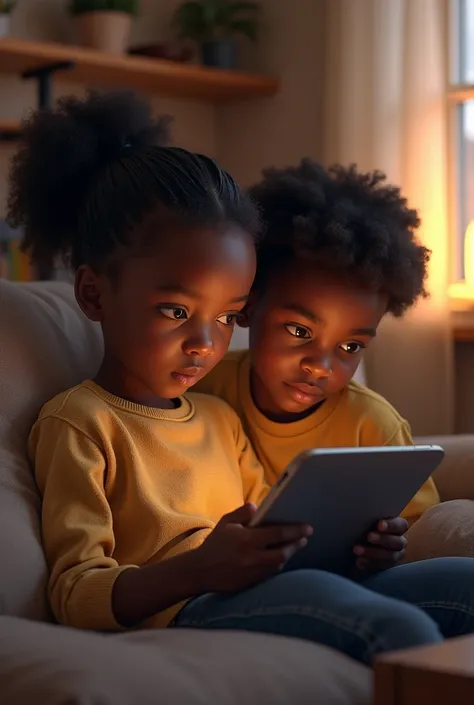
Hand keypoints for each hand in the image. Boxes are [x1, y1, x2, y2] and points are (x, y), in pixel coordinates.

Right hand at [196, 503, 311, 592]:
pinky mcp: (251, 583)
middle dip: (295, 545)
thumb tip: (258, 507)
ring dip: (288, 555)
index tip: (308, 528)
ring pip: (278, 565)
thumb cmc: (214, 544)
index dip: (294, 530)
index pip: (277, 534)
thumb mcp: (226, 522)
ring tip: (294, 546)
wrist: (199, 571)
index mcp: (246, 539)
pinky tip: (280, 558)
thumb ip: (243, 512)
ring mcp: (252, 572)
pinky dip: (277, 565)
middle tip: (304, 538)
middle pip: (282, 553)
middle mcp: (252, 557)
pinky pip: (270, 574)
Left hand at [354, 517, 407, 572]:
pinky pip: (380, 567)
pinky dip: (368, 563)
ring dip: (373, 553)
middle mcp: (399, 542)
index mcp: (398, 527)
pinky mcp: (386, 567)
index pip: (401, 525)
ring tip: (357, 550)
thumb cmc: (364, 526)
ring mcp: (394, 555)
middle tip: (369, 536)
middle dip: (382, 539)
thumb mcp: (368, 520)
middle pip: (397, 542)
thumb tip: (359, 511)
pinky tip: (359, 561)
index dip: (392, 525)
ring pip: (390, 556)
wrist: (359, 544)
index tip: (379, 525)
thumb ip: (370, 517)